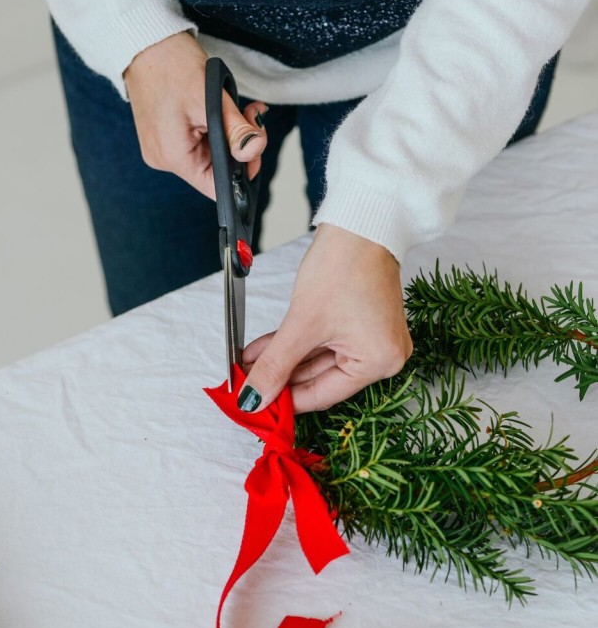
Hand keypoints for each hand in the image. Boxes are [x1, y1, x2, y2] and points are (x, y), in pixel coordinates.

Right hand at [123, 32, 267, 197]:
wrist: (143, 41)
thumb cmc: (170, 65)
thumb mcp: (211, 99)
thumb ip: (236, 131)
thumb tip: (254, 151)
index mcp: (173, 156)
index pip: (215, 186)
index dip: (241, 173)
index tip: (254, 148)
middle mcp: (163, 158)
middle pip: (214, 169)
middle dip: (238, 145)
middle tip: (250, 117)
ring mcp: (161, 147)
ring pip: (208, 153)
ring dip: (228, 133)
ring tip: (237, 108)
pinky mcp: (162, 135)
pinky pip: (196, 141)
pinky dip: (213, 127)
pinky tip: (219, 108)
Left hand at [240, 223, 412, 413]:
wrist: (359, 223)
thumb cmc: (345, 266)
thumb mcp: (302, 323)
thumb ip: (275, 365)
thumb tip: (254, 398)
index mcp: (379, 362)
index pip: (323, 395)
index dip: (285, 401)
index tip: (255, 404)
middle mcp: (383, 356)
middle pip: (320, 378)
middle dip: (279, 377)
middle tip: (246, 384)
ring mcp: (373, 339)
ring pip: (317, 359)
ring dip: (282, 360)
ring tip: (248, 364)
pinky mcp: (361, 323)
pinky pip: (323, 342)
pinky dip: (295, 345)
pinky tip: (263, 349)